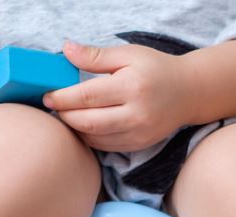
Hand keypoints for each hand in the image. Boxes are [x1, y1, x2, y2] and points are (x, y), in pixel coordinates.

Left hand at [43, 41, 194, 152]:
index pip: (88, 96)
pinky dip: (89, 137)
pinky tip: (83, 126)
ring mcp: (138, 133)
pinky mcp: (138, 145)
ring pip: (95, 138)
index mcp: (132, 87)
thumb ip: (96, 56)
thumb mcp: (129, 55)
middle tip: (53, 107)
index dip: (63, 98)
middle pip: (88, 122)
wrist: (188, 93)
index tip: (47, 95)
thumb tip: (66, 50)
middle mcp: (136, 114)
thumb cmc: (157, 69)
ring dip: (75, 129)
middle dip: (65, 116)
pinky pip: (105, 146)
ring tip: (65, 115)